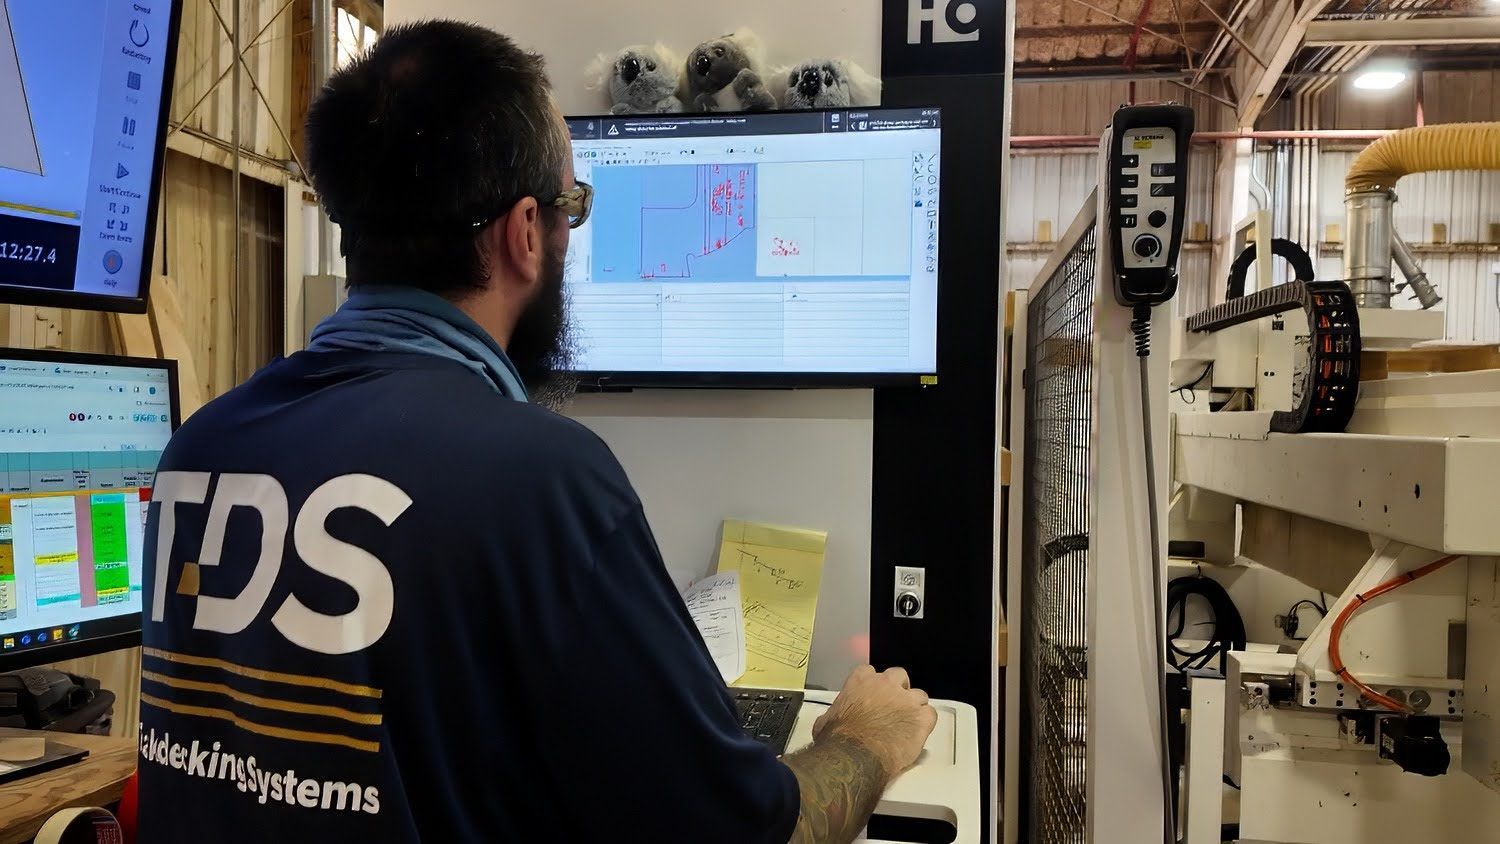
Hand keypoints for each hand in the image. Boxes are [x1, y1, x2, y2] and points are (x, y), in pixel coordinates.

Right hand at [812, 665, 937, 778]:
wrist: (855, 755)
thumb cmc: (839, 738)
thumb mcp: (827, 720)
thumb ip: (834, 713)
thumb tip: (830, 721)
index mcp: (861, 680)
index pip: (871, 673)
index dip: (874, 686)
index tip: (873, 697)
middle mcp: (886, 685)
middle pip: (899, 677)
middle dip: (898, 689)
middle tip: (894, 706)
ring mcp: (906, 700)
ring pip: (919, 695)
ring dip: (914, 707)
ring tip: (908, 723)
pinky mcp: (921, 718)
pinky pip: (930, 714)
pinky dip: (926, 723)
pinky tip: (919, 733)